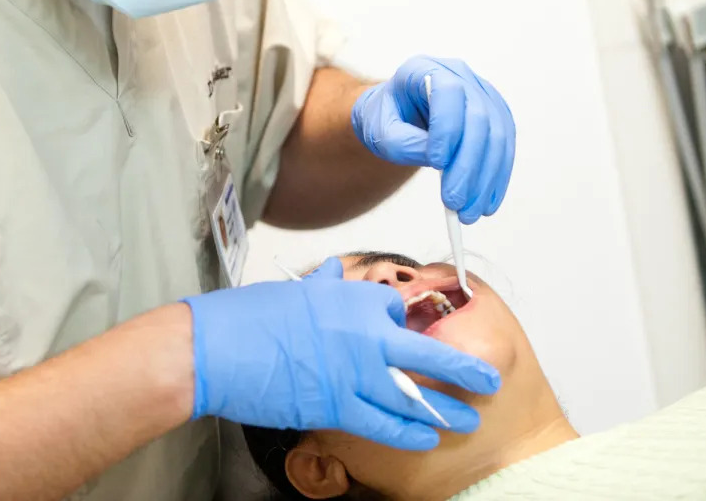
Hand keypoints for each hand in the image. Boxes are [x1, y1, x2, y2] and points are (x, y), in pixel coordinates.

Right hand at [183, 258, 500, 449]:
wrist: (216, 348)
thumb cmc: (250, 317)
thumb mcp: (294, 290)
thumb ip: (326, 284)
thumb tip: (342, 269)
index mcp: (352, 298)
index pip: (395, 308)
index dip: (402, 324)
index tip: (407, 333)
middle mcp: (362, 333)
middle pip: (426, 352)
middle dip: (463, 369)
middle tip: (489, 377)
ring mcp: (352, 372)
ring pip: (412, 395)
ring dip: (445, 409)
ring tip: (468, 418)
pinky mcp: (336, 406)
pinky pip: (383, 422)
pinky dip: (409, 431)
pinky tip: (428, 437)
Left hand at [351, 55, 514, 222]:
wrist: (397, 115)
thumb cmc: (385, 119)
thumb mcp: (379, 131)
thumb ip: (403, 143)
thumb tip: (441, 161)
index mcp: (425, 69)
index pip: (448, 93)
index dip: (448, 128)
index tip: (437, 164)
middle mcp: (459, 75)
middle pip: (478, 118)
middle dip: (468, 165)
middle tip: (454, 202)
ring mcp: (482, 94)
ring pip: (497, 136)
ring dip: (486, 178)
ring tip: (469, 212)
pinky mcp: (495, 116)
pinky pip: (505, 147)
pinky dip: (497, 178)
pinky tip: (487, 203)